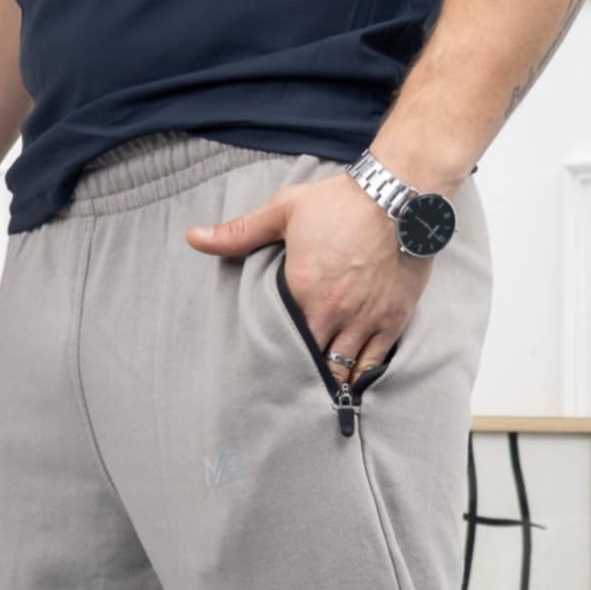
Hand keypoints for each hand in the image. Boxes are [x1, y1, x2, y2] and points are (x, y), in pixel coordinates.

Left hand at [186, 173, 431, 383]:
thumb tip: (192, 237)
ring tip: (319, 395)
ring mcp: (364, 320)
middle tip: (291, 391)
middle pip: (312, 363)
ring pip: (343, 369)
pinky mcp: (392, 320)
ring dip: (330, 381)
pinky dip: (362, 377)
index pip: (281, 340)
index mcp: (301, 290)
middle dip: (301, 377)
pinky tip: (352, 386)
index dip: (274, 358)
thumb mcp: (283, 211)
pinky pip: (374, 363)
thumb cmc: (339, 201)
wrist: (398, 194)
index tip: (267, 370)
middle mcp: (332, 312)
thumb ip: (239, 232)